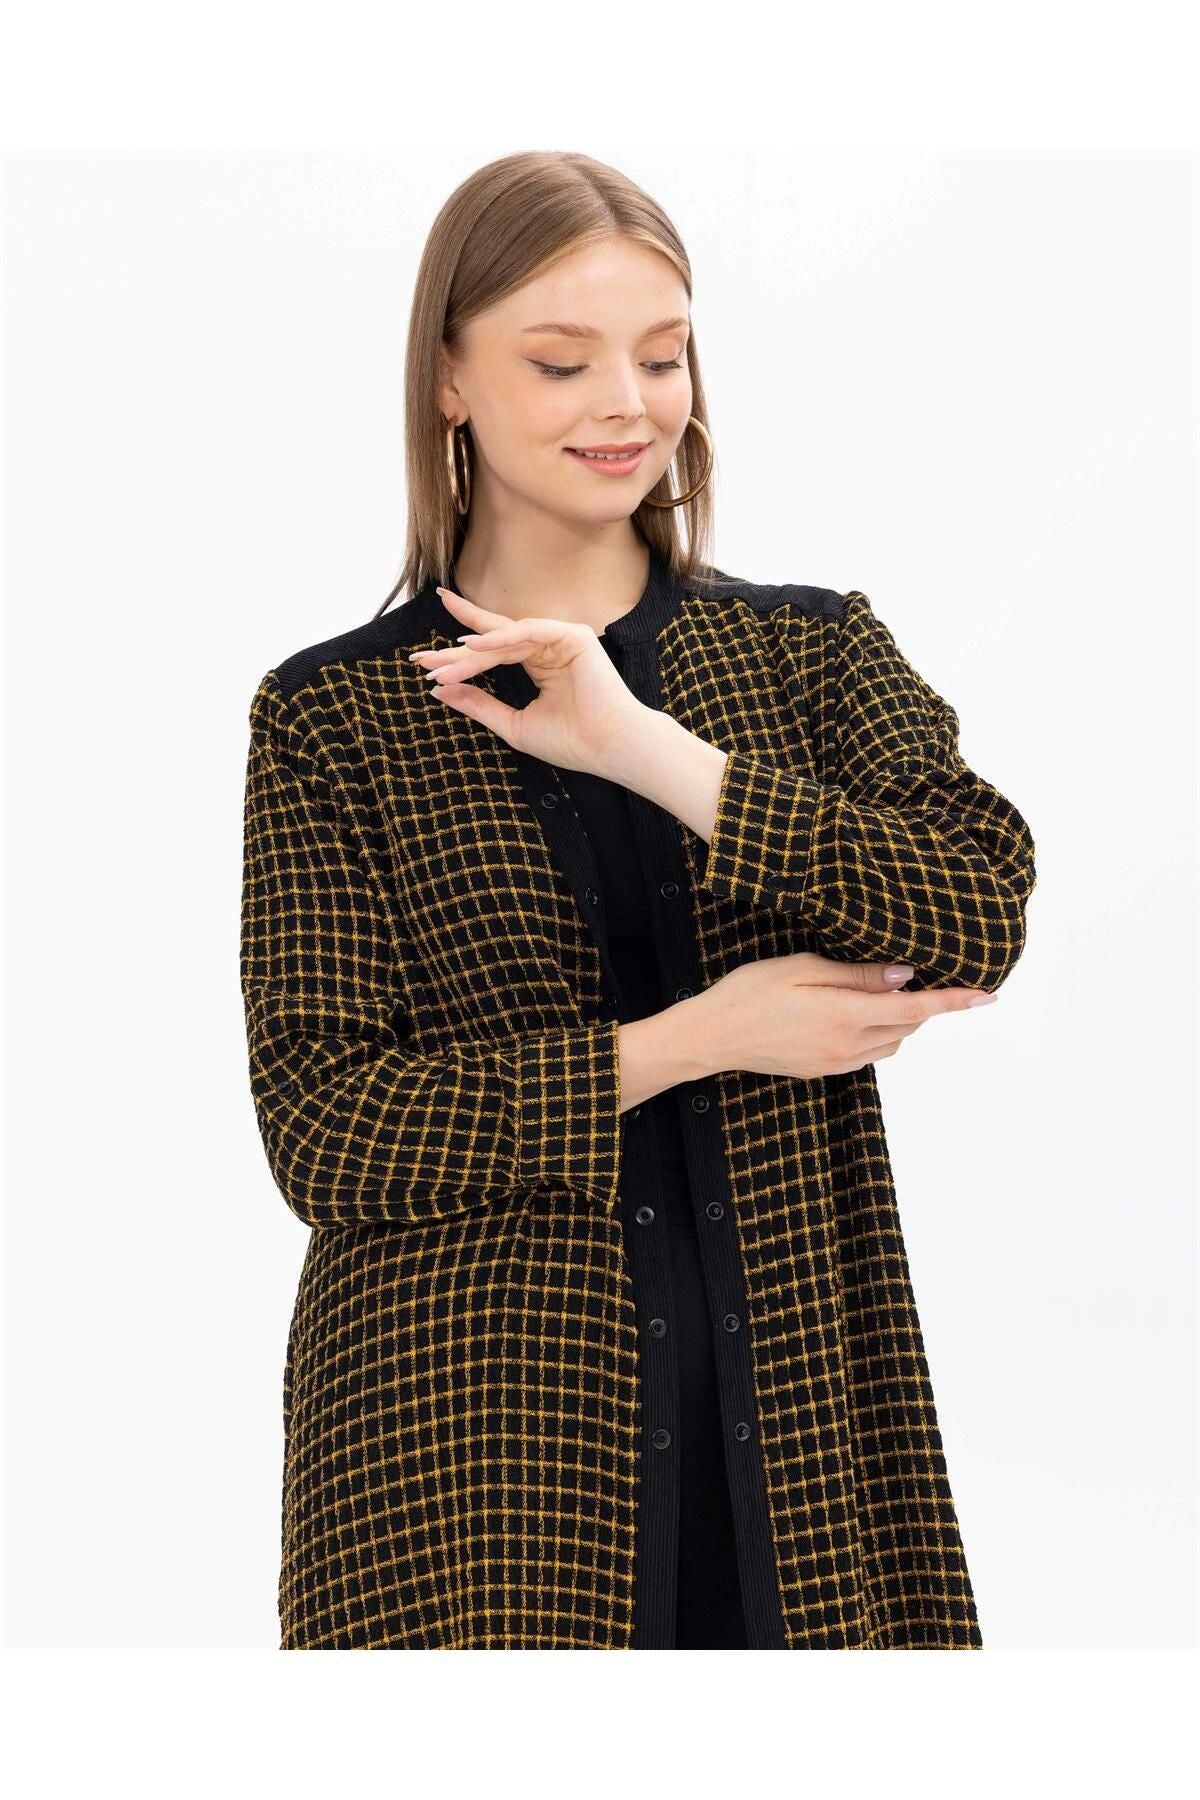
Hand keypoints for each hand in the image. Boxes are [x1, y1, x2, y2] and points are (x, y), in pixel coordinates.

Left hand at [407, 586, 646, 774]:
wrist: (608, 748)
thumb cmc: (571, 742)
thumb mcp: (513, 724)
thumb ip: (479, 704)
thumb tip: (441, 690)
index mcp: (540, 665)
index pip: (492, 653)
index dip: (458, 659)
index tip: (425, 667)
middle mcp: (548, 648)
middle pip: (493, 640)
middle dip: (456, 648)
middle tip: (420, 656)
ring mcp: (561, 639)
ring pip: (505, 638)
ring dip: (471, 651)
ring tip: (441, 663)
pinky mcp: (573, 635)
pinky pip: (527, 632)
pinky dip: (499, 638)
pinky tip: (473, 646)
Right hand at [688, 951, 997, 1079]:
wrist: (711, 1037)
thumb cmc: (750, 993)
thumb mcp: (802, 967)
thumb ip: (856, 974)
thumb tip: (903, 975)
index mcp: (846, 1016)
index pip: (916, 1009)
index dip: (954, 1002)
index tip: (987, 996)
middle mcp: (848, 1046)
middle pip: (907, 1025)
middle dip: (919, 1002)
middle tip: (909, 972)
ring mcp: (836, 1063)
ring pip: (891, 1042)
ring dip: (898, 1019)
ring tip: (878, 991)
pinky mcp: (824, 1071)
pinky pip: (869, 1053)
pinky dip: (877, 1033)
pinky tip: (854, 1013)